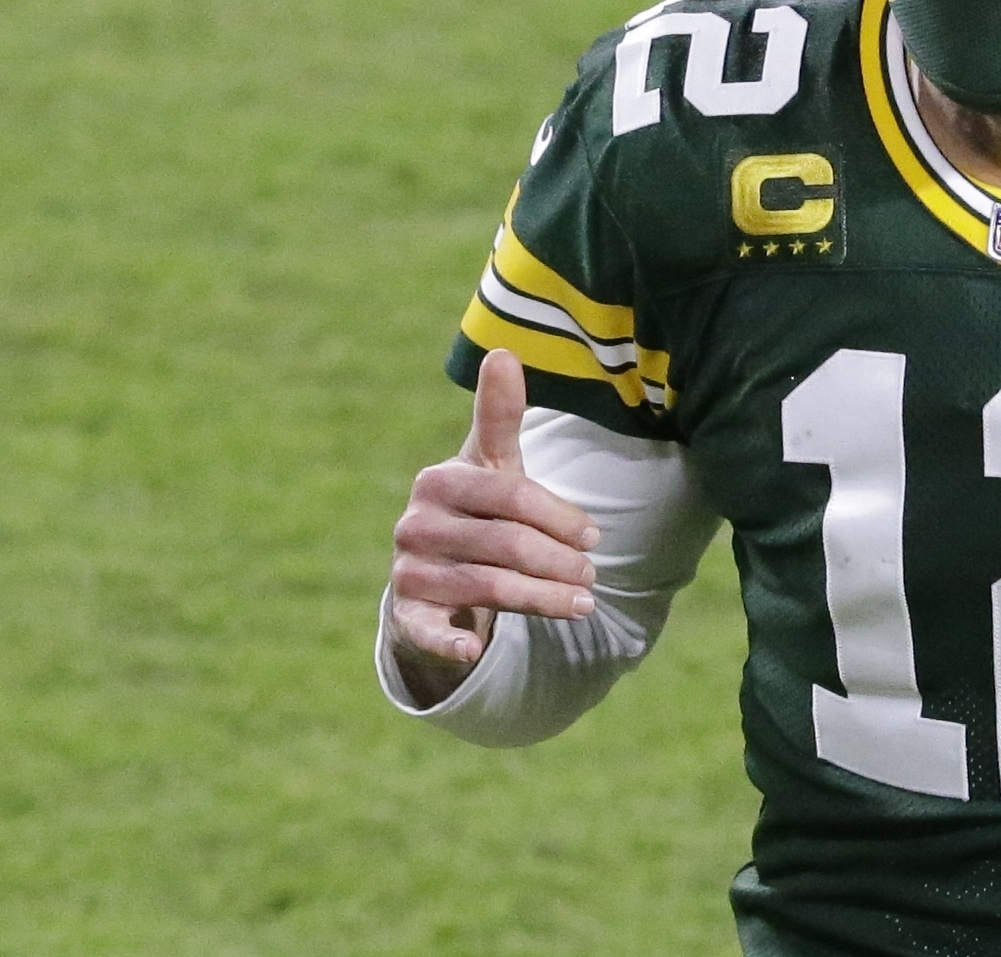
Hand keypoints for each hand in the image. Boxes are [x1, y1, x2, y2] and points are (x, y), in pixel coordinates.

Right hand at [388, 349, 601, 699]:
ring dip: (541, 599)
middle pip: (506, 544)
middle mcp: (415, 524)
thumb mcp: (492, 464)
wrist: (436, 571)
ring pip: (487, 587)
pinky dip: (449, 641)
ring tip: (583, 603)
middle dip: (558, 562)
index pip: (511, 495)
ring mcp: (407, 570)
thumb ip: (499, 415)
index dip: (559, 517)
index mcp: (438, 479)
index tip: (596, 536)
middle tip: (594, 575)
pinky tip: (474, 649)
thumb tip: (503, 350)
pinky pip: (426, 630)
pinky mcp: (404, 614)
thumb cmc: (477, 509)